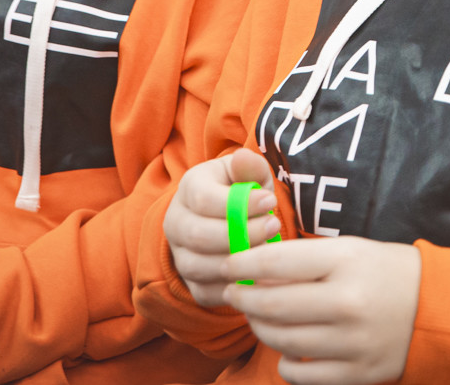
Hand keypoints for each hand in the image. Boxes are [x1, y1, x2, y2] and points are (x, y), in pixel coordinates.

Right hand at [163, 148, 278, 307]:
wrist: (230, 220)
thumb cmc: (243, 192)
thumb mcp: (250, 174)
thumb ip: (249, 167)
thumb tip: (243, 157)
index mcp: (189, 188)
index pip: (203, 199)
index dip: (238, 204)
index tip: (271, 201)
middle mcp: (176, 222)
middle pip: (198, 235)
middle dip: (240, 234)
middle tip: (273, 226)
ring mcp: (180, 255)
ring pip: (199, 266)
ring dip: (237, 262)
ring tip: (267, 250)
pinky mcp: (191, 283)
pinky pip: (206, 293)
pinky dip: (232, 287)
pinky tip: (258, 274)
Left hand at [224, 237, 420, 384]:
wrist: (438, 309)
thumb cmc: (386, 272)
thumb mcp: (351, 250)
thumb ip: (305, 259)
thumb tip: (253, 272)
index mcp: (347, 262)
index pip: (275, 263)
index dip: (242, 265)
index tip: (229, 266)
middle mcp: (348, 302)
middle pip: (272, 305)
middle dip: (242, 299)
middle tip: (234, 294)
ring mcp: (352, 342)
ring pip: (281, 341)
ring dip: (259, 328)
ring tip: (258, 318)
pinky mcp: (357, 374)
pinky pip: (300, 374)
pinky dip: (285, 362)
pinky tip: (287, 348)